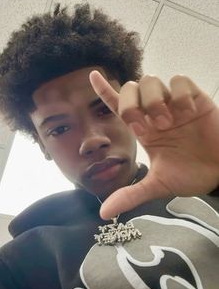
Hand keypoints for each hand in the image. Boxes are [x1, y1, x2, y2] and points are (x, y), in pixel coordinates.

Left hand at [89, 70, 218, 218]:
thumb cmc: (190, 175)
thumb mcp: (157, 185)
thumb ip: (131, 195)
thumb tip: (103, 213)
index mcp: (144, 128)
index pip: (118, 105)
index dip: (105, 90)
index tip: (93, 76)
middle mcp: (155, 112)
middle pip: (130, 88)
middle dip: (130, 103)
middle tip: (144, 126)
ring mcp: (174, 103)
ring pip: (151, 80)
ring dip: (154, 100)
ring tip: (168, 122)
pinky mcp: (195, 97)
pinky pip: (179, 80)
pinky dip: (179, 94)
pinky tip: (188, 112)